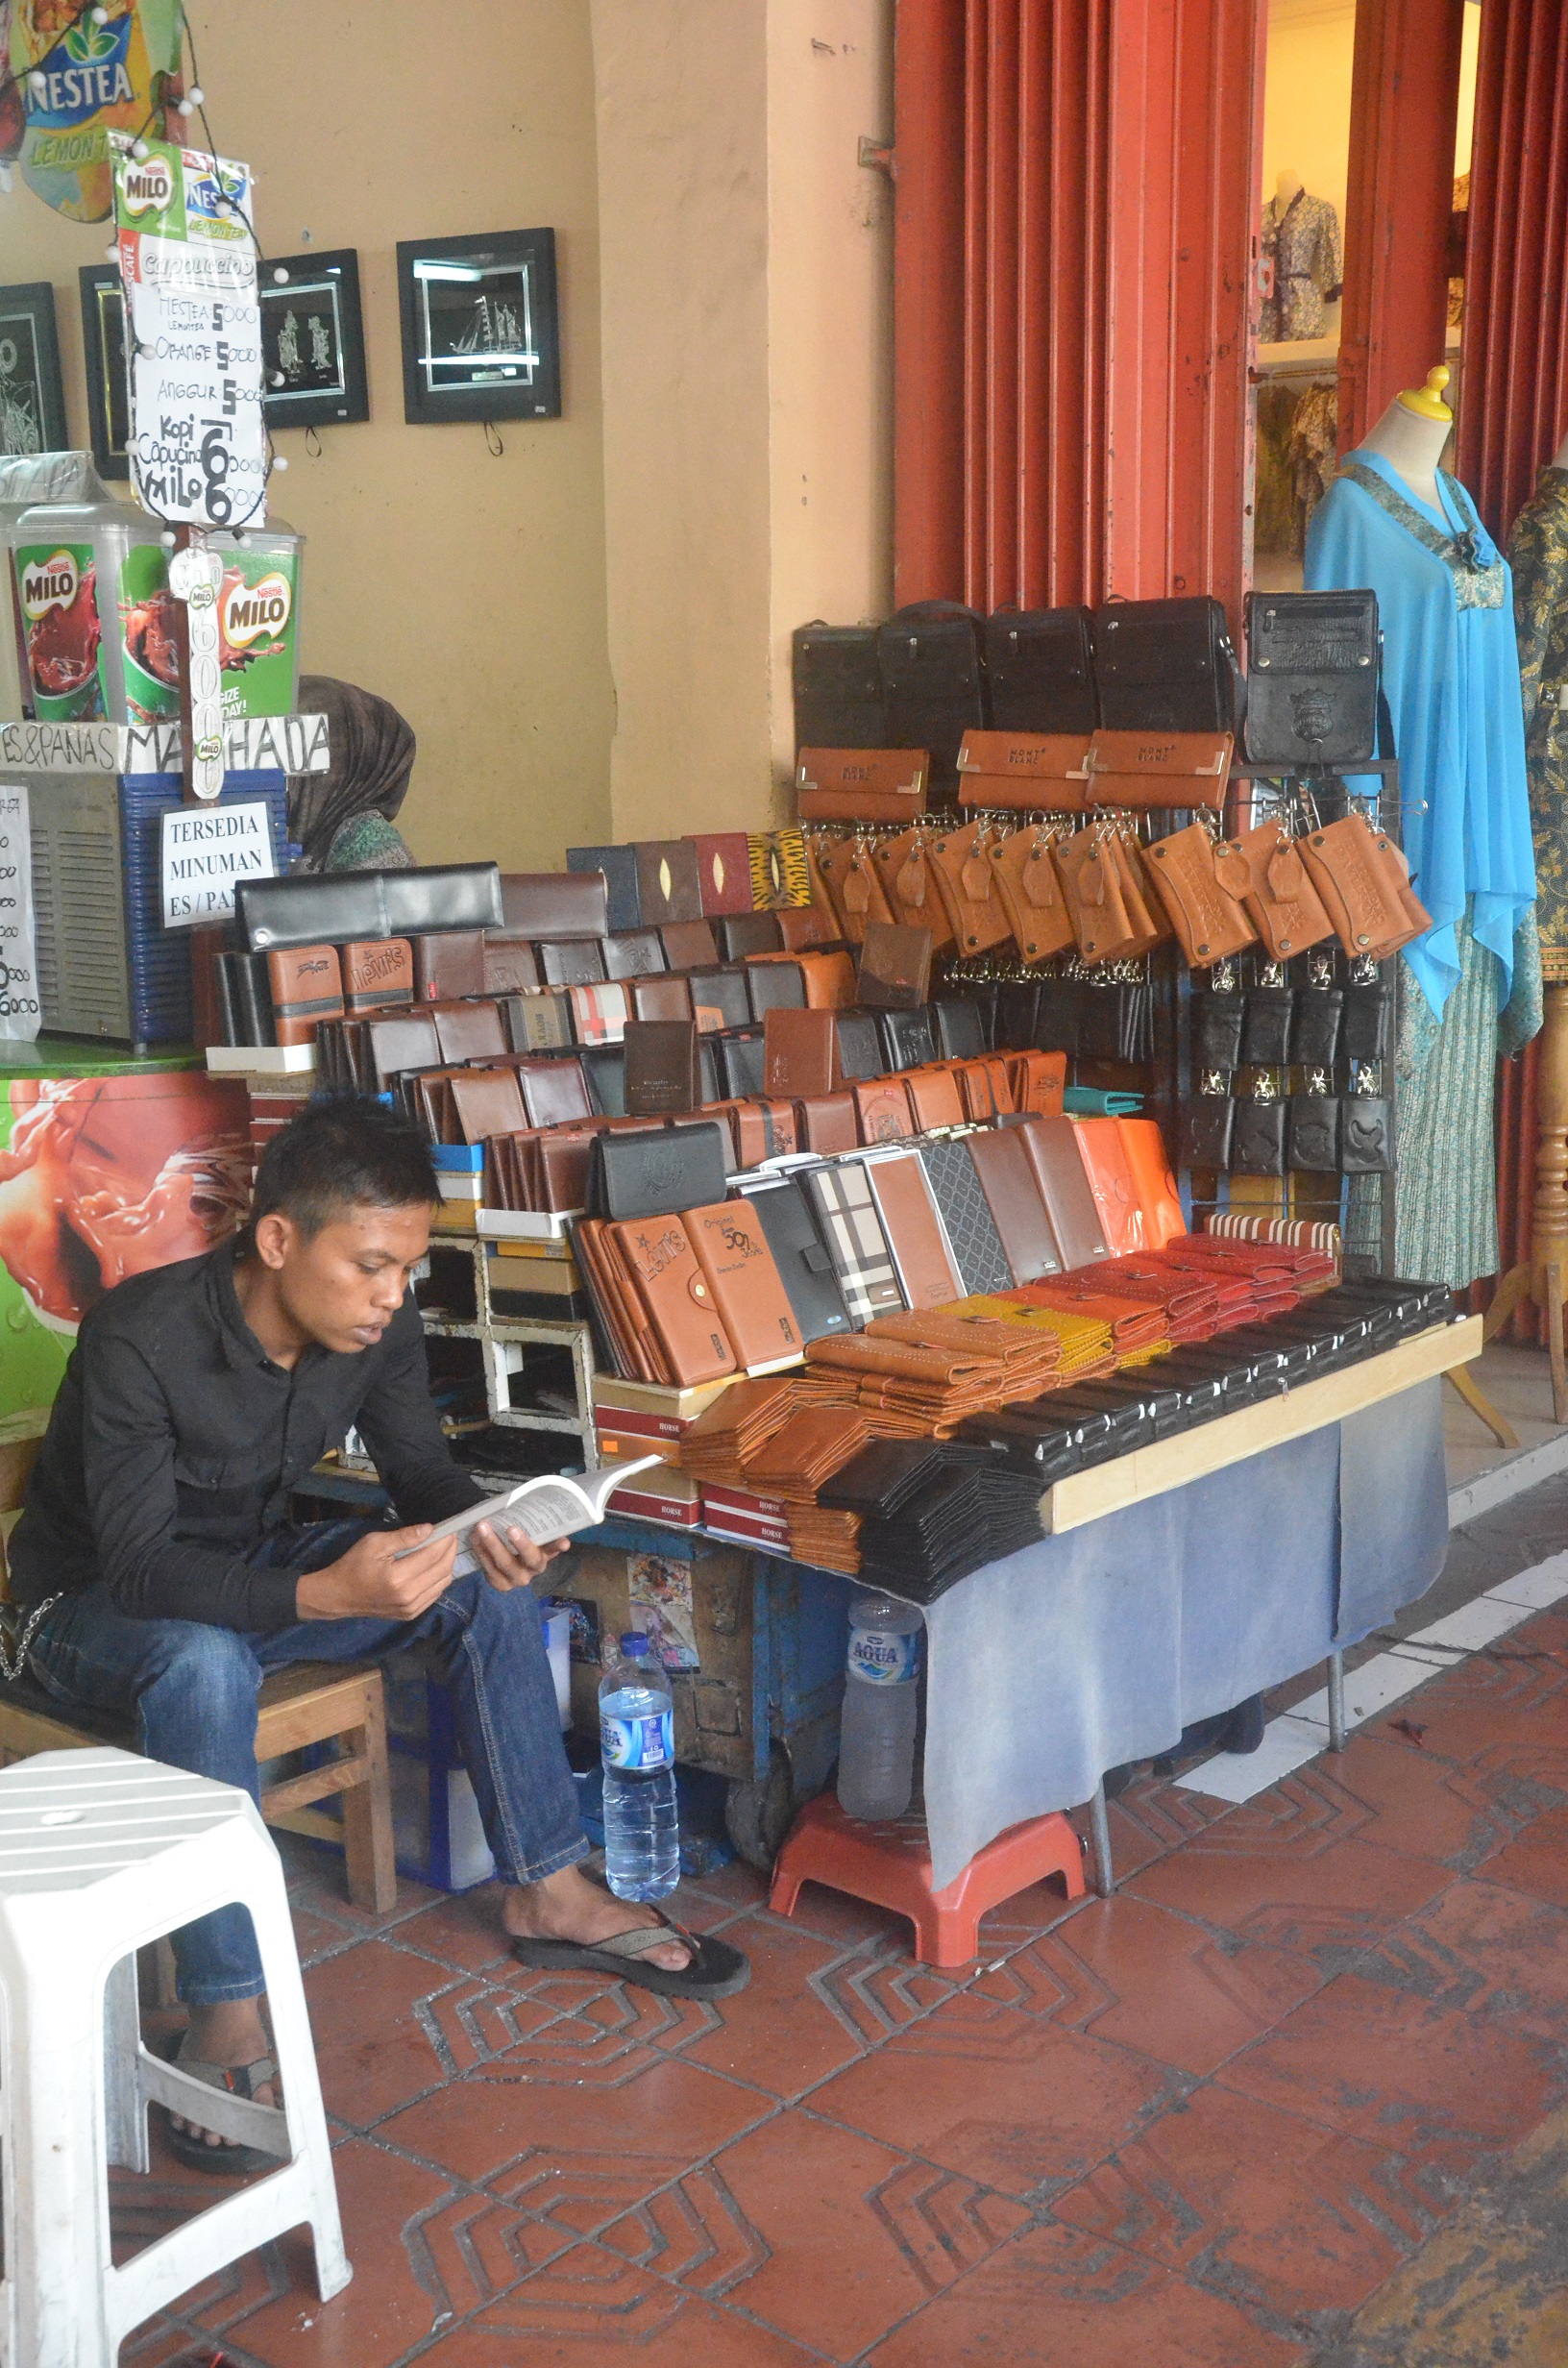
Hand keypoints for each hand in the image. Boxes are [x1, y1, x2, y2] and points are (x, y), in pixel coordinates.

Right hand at [295, 1524, 458, 1621]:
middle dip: (450, 1550)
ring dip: (448, 1564)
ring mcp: (411, 1608)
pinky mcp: (411, 1614)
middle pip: (443, 1569)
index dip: (445, 1539)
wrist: (339, 1595)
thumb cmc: (354, 1565)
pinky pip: (435, 1594)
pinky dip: (440, 1578)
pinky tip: (435, 1566)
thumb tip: (430, 1529)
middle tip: (450, 1536)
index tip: (450, 1527)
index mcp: (398, 1577)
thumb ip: (404, 1537)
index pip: (433, 1554)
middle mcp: (409, 1596)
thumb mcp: (374, 1543)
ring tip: (444, 1548)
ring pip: (443, 1583)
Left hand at [469, 1521, 570, 1592]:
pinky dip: (481, 1553)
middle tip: (511, 1527)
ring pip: (504, 1564)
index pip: (554, 1550)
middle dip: (520, 1544)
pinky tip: (474, 1539)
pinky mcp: (500, 1584)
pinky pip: (489, 1570)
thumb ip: (530, 1523)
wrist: (503, 1558)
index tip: (564, 1542)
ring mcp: (516, 1579)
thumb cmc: (517, 1538)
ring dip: (492, 1545)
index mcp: (544, 1555)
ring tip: (482, 1528)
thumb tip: (528, 1501)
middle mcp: (532, 1570)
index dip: (558, 1547)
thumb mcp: (526, 1532)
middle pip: (529, 1559)